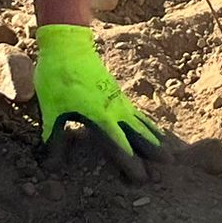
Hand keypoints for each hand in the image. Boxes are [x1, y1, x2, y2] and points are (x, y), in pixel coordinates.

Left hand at [34, 25, 172, 182]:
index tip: (141, 178)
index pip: (118, 144)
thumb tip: (51, 166)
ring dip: (154, 138)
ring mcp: (117, 99)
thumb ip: (54, 137)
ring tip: (170, 153)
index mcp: (98, 115)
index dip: (129, 162)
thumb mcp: (51, 109)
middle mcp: (113, 109)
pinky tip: (153, 129)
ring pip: (140, 123)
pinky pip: (137, 113)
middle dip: (151, 151)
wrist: (68, 44)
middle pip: (137, 133)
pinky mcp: (117, 92)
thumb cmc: (57, 77)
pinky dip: (148, 124)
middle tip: (168, 166)